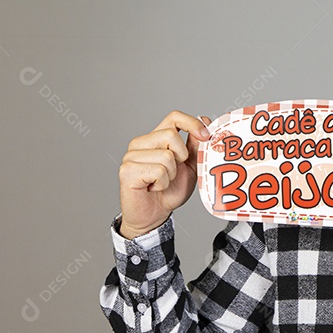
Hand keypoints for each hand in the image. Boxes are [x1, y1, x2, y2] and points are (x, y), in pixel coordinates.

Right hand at [118, 111, 210, 238]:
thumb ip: (195, 145)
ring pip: (166, 156)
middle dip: (181, 157)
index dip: (191, 123)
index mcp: (156, 138)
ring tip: (162, 182)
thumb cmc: (170, 191)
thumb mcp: (190, 166)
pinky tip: (154, 188)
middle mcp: (141, 143)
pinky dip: (163, 183)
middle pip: (171, 135)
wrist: (154, 215)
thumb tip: (205, 120)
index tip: (205, 136)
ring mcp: (131, 156)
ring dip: (171, 174)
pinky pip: (158, 171)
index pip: (174, 117)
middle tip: (173, 172)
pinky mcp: (127, 170)